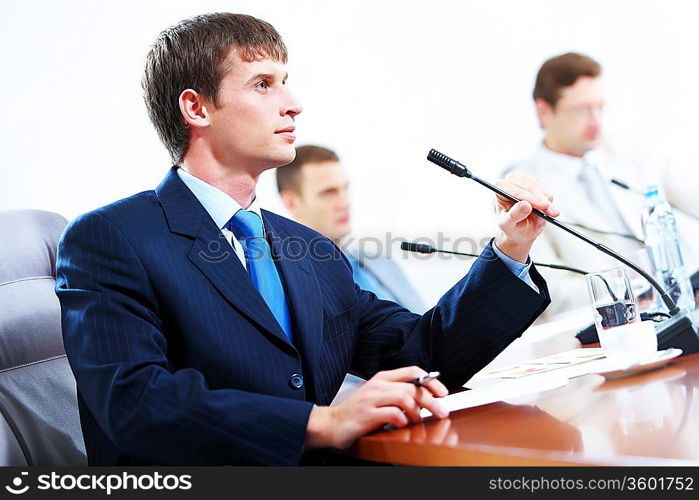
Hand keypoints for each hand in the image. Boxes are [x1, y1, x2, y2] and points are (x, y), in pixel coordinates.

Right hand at [305, 366, 448, 449]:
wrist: (331, 423)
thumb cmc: (357, 412)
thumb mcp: (378, 397)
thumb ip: (397, 394)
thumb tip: (425, 399)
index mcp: (382, 378)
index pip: (412, 371)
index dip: (431, 380)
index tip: (443, 392)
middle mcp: (377, 385)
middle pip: (412, 387)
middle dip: (431, 400)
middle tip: (441, 412)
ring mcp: (371, 399)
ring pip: (404, 398)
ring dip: (416, 412)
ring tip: (416, 421)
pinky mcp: (367, 414)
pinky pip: (393, 414)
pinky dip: (402, 421)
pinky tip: (401, 425)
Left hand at [494, 171, 559, 261]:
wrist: (521, 228)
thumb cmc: (512, 226)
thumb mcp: (509, 226)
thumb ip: (514, 216)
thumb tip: (525, 205)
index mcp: (499, 189)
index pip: (513, 188)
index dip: (528, 196)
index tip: (541, 206)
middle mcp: (510, 180)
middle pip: (528, 186)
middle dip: (541, 200)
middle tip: (552, 212)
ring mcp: (524, 179)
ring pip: (540, 187)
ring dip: (547, 200)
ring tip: (550, 213)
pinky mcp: (535, 181)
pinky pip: (546, 188)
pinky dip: (549, 199)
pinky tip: (546, 208)